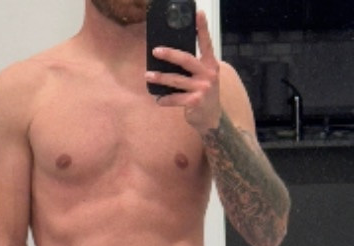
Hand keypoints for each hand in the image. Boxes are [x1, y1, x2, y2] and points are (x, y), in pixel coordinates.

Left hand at [145, 10, 220, 134]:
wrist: (211, 119)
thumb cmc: (204, 96)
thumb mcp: (204, 78)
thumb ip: (193, 68)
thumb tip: (170, 57)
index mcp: (210, 65)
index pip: (206, 43)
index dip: (202, 28)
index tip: (198, 13)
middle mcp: (208, 74)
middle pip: (186, 60)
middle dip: (169, 54)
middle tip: (155, 51)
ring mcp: (202, 88)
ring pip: (176, 80)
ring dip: (160, 78)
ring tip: (148, 76)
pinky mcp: (194, 102)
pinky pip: (175, 98)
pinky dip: (165, 99)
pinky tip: (158, 100)